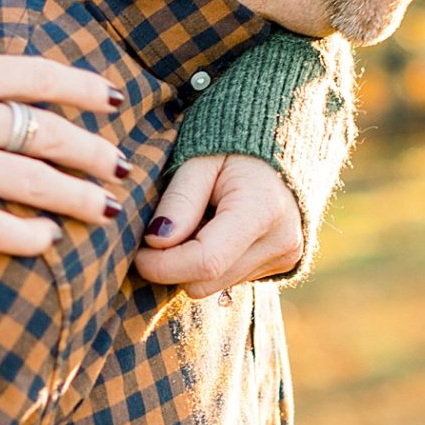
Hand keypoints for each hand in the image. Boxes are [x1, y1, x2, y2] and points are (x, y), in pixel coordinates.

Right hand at [0, 0, 128, 258]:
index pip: (36, 75)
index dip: (83, 87)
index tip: (115, 100)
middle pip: (48, 132)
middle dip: (93, 152)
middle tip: (121, 167)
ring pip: (34, 180)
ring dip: (78, 198)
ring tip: (105, 211)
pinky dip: (27, 235)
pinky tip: (47, 241)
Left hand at [133, 154, 304, 296]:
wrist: (279, 138)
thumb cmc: (230, 145)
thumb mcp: (198, 161)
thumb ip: (179, 201)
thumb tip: (155, 243)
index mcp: (262, 209)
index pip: (205, 262)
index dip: (162, 265)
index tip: (138, 253)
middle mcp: (281, 240)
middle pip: (207, 282)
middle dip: (174, 265)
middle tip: (164, 230)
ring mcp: (286, 256)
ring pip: (216, 287)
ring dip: (194, 264)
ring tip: (199, 221)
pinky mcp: (285, 263)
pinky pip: (231, 280)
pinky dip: (215, 262)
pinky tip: (218, 230)